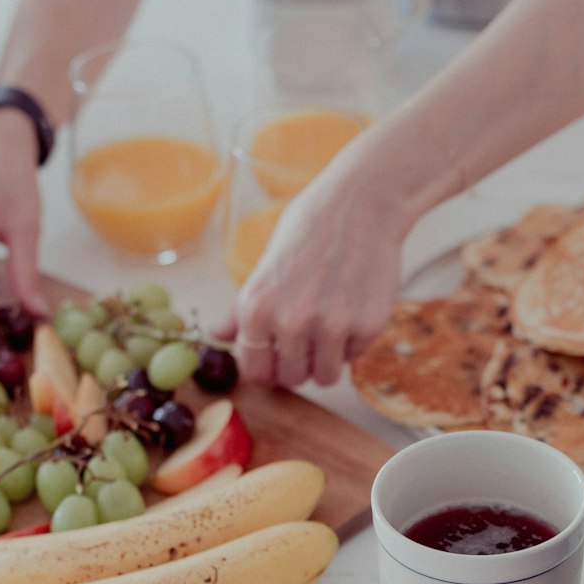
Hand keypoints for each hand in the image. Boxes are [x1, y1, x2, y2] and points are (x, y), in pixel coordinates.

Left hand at [223, 157, 405, 388]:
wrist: (362, 204)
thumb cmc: (310, 229)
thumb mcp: (265, 266)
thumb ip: (241, 310)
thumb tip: (216, 336)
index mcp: (257, 309)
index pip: (255, 371)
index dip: (268, 366)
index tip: (278, 356)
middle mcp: (291, 323)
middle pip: (291, 379)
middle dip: (299, 364)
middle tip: (309, 336)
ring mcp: (332, 328)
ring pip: (325, 377)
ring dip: (327, 359)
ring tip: (331, 326)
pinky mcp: (367, 327)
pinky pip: (355, 357)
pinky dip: (354, 341)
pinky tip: (352, 308)